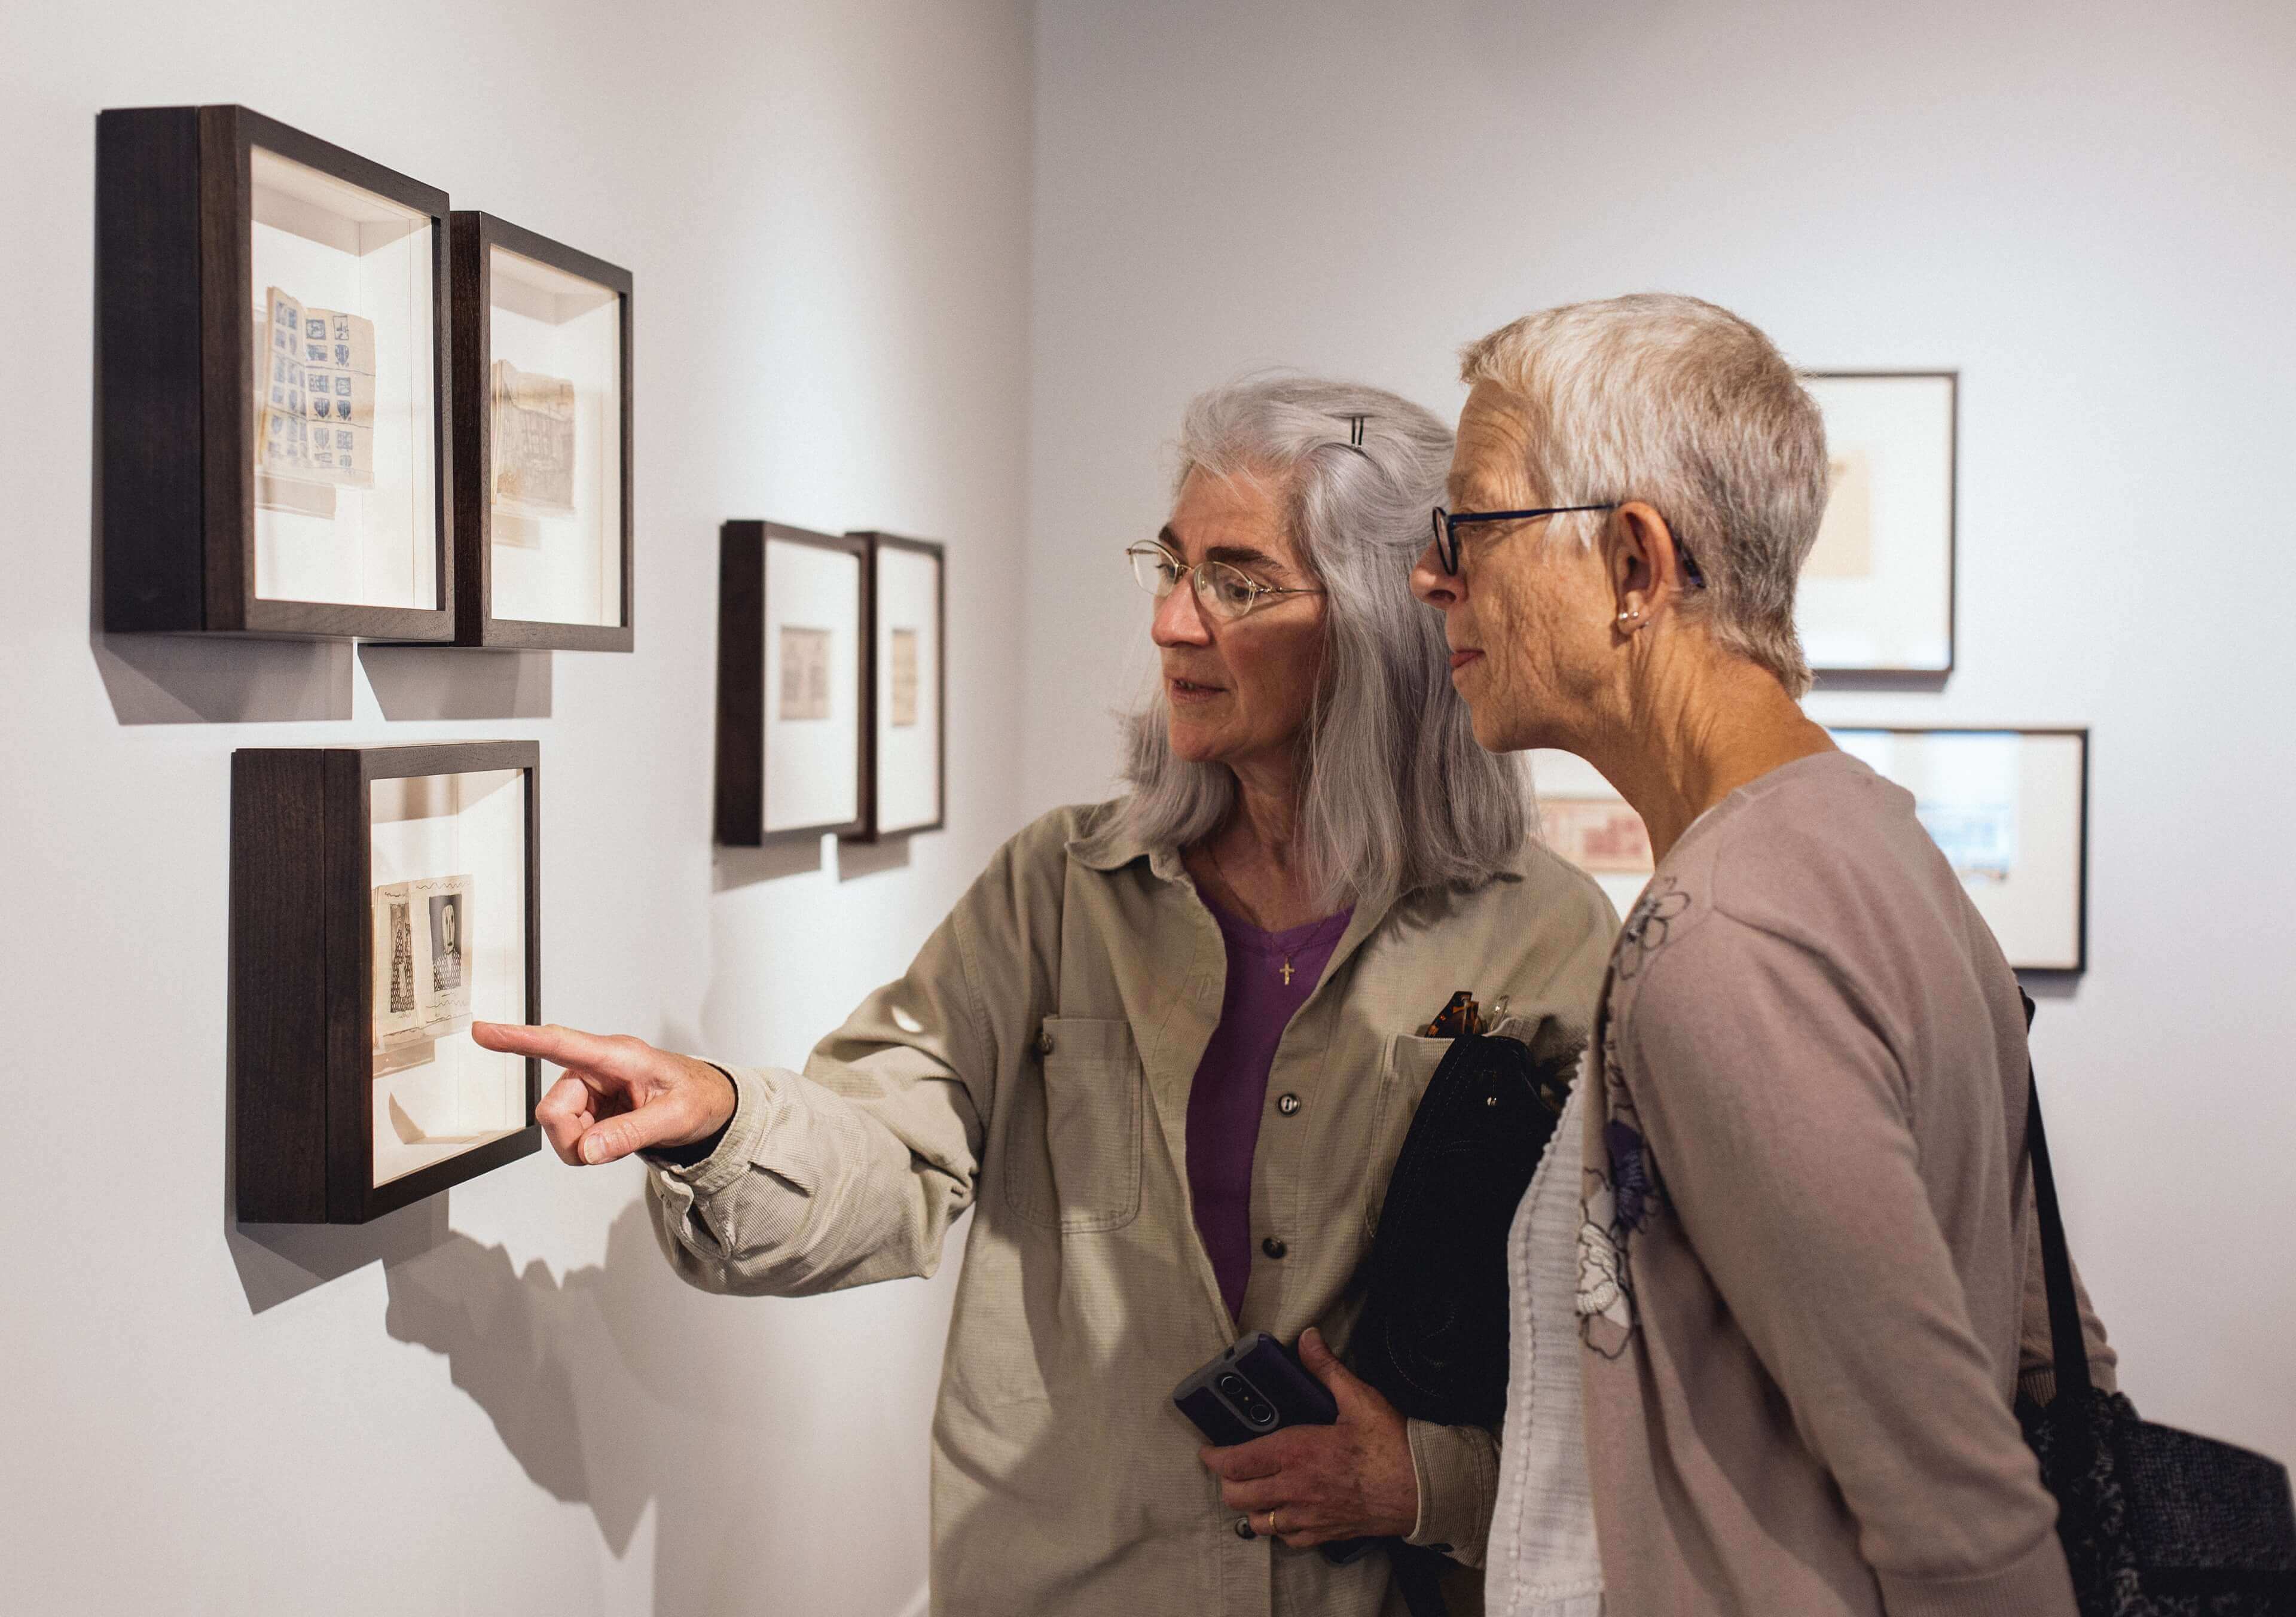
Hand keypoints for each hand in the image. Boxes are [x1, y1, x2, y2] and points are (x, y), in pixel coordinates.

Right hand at [472, 1021, 736, 1165]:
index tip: (483, 1032)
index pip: (560, 1044)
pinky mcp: (589, 1107)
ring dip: (582, 1144)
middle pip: (552, 1109)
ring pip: (556, 1126)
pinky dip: (588, 1147)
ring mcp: (590, 1089)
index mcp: (617, 1055)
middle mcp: (596, 1068)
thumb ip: (632, 1133)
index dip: (519, 1039)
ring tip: (620, 1137)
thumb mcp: (675, 1117)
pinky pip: (569, 1137)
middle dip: (573, 1137)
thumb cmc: (695, 1097)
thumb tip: (589, 1150)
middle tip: (608, 1148)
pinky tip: (613, 1137)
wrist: (707, 1104)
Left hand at [1197, 1328, 1418, 1546]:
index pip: (1237, 1461)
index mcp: (1296, 1452)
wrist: (1423, 1490)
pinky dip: (1278, 1528)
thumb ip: (1326, 1369)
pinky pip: (1287, 1539)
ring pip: (1257, 1522)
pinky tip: (1284, 1514)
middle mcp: (1294, 1488)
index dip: (1214, 1457)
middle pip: (1237, 1496)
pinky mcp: (1324, 1534)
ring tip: (1254, 1490)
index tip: (1209, 1450)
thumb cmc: (1392, 1446)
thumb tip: (1308, 1339)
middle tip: (1230, 1467)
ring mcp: (1308, 1516)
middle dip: (1226, 1482)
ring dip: (1249, 1507)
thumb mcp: (1358, 1398)